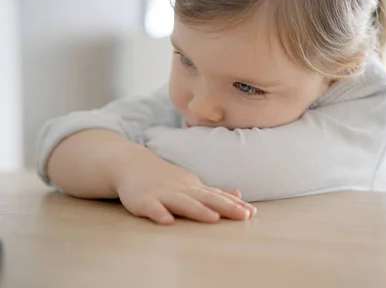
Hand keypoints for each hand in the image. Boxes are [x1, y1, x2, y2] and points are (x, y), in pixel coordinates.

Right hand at [113, 148, 256, 224]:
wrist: (133, 164)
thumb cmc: (166, 179)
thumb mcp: (192, 184)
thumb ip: (214, 192)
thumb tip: (239, 194)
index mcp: (194, 188)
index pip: (218, 196)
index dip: (234, 205)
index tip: (252, 213)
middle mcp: (182, 190)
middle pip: (206, 198)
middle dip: (226, 207)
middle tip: (244, 216)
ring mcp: (163, 194)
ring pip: (182, 202)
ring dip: (198, 210)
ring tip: (213, 219)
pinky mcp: (143, 200)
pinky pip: (151, 208)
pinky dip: (159, 213)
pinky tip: (167, 222)